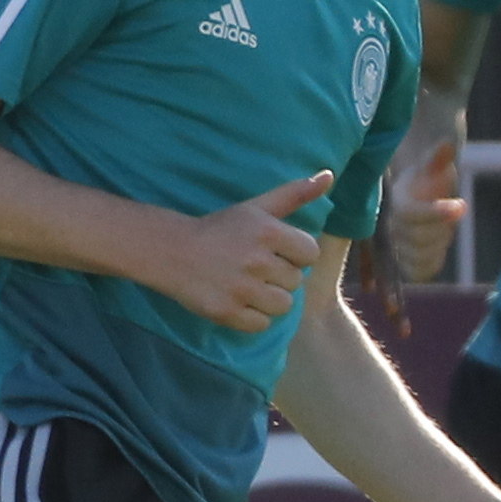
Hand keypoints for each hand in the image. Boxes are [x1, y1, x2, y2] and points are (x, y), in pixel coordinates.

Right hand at [157, 173, 333, 330]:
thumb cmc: (219, 229)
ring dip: (269, 299)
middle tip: (253, 267)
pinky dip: (252, 317)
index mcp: (267, 232)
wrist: (171, 251)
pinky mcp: (227, 312)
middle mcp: (256, 260)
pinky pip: (262, 325)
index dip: (295, 254)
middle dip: (279, 276)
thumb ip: (294, 193)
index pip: (310, 253)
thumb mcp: (256, 207)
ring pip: (283, 306)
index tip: (274, 251)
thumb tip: (329, 176)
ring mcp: (241, 289)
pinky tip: (237, 300)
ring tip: (249, 286)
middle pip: (296, 281)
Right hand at [388, 136, 464, 283]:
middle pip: (416, 238)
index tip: (461, 205)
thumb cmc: (428, 175)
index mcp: (397, 201)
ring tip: (444, 230)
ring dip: (437, 246)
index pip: (410, 214)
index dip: (436, 212)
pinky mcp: (406, 261)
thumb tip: (447, 143)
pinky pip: (417, 272)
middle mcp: (392, 225)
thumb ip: (438, 156)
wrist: (418, 193)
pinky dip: (430, 264)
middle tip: (454, 211)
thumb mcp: (434, 163)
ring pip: (416, 257)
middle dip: (441, 228)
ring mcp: (398, 245)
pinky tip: (438, 249)